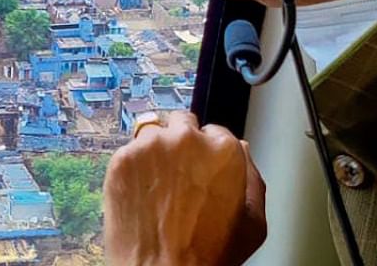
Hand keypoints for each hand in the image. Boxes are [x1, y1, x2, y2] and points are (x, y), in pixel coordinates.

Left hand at [103, 111, 266, 265]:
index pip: (215, 131)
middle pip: (182, 124)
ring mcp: (151, 147)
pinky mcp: (122, 159)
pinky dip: (133, 168)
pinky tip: (141, 194)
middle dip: (181, 143)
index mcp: (223, 149)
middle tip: (178, 175)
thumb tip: (242, 151)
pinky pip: (128, 152)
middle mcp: (186, 139)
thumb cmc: (207, 255)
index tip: (202, 169)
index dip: (208, 153)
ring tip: (157, 185)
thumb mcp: (254, 222)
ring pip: (153, 134)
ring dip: (155, 152)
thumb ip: (252, 177)